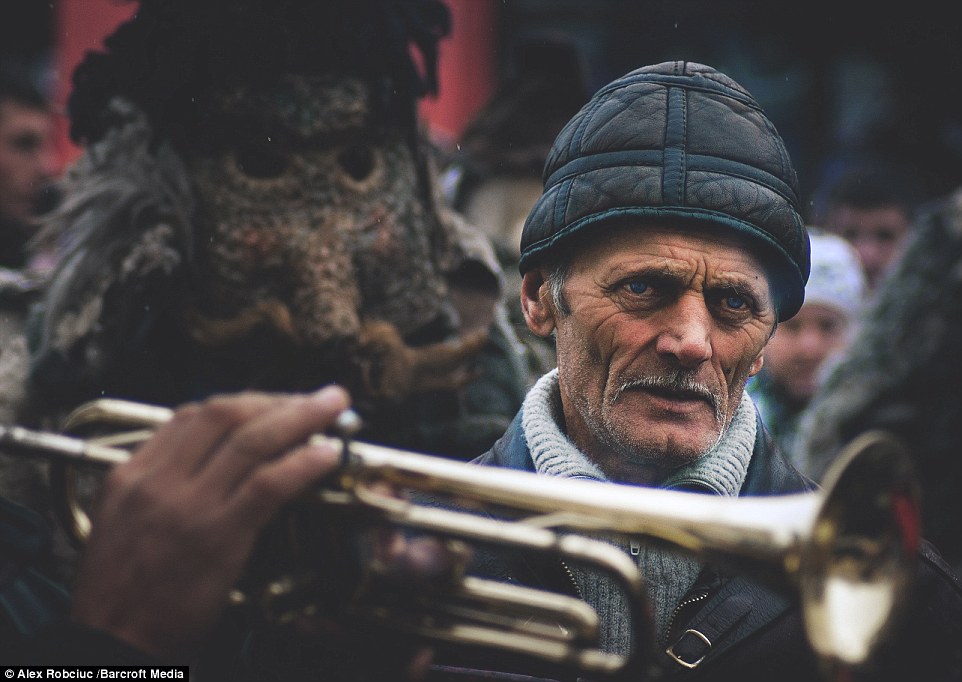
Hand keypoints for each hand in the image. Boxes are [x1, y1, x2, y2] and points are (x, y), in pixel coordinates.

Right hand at [70, 386, 349, 659]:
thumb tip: (209, 461)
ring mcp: (189, 506)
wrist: (111, 642)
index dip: (242, 403)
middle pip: (226, 415)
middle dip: (277, 399)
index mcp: (132, 474)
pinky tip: (327, 455)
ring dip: (301, 416)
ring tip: (333, 406)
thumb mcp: (121, 523)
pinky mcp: (218, 536)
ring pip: (252, 441)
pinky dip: (302, 463)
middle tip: (317, 397)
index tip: (275, 404)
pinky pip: (267, 485)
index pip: (191, 415)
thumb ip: (158, 486)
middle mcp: (159, 480)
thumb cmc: (121, 592)